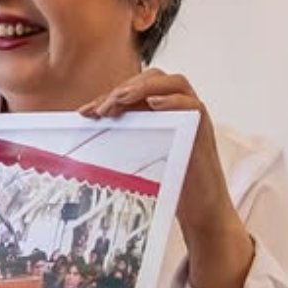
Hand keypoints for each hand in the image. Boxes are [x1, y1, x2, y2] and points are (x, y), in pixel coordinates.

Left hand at [77, 69, 253, 287]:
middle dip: (123, 89)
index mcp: (161, 111)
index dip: (108, 96)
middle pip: (153, 79)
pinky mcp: (204, 130)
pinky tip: (153, 105)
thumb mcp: (139, 157)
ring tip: (119, 100)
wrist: (199, 208)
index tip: (85, 113)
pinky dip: (173, 100)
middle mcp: (179, 108)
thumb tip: (84, 134)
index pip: (134, 89)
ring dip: (143, 88)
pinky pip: (193, 104)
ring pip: (175, 83)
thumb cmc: (168, 182)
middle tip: (101, 110)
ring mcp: (193, 116)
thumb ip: (122, 140)